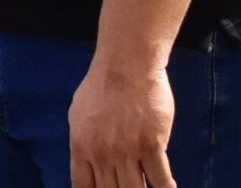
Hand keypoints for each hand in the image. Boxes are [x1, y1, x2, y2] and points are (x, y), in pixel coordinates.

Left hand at [68, 51, 174, 187]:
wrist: (126, 65)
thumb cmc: (101, 86)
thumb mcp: (79, 115)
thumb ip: (83, 143)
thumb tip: (87, 165)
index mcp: (81, 146)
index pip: (82, 187)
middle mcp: (102, 153)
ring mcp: (127, 150)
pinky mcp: (152, 145)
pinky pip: (161, 179)